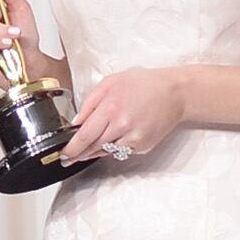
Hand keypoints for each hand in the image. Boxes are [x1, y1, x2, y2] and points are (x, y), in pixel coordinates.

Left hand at [58, 66, 186, 162]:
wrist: (174, 93)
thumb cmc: (143, 84)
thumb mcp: (110, 83)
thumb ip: (89, 103)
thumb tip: (76, 123)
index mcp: (111, 108)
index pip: (84, 136)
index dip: (72, 148)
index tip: (64, 154)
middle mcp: (122, 126)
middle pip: (93, 147)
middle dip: (80, 153)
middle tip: (70, 156)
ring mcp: (134, 138)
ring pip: (107, 151)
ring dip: (98, 149)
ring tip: (98, 139)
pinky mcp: (143, 146)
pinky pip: (122, 151)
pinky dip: (116, 145)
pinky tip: (121, 133)